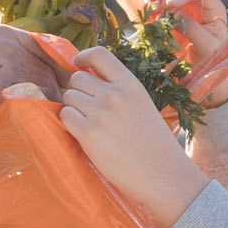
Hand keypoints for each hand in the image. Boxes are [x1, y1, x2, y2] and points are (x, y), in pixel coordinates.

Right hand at [0, 24, 60, 136]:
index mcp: (2, 33)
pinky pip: (35, 101)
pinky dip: (43, 115)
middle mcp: (10, 44)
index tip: (61, 87)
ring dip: (54, 106)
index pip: (46, 48)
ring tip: (57, 125)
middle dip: (60, 89)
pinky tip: (44, 129)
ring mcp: (8, 64)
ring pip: (47, 86)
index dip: (56, 69)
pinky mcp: (2, 87)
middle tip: (65, 112)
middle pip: (50, 68)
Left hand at [58, 47, 210, 227]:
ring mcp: (100, 112)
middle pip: (77, 79)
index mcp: (130, 85)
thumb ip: (120, 91)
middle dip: (77, 91)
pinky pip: (65, 116)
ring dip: (72, 109)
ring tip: (88, 124)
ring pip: (69, 97)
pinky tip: (82, 133)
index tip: (77, 64)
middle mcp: (114, 94)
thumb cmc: (154, 144)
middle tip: (86, 109)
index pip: (99, 54)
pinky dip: (69, 123)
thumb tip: (90, 82)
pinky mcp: (89, 132)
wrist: (162, 173)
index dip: (83, 57)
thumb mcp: (142, 105)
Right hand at [145, 0, 227, 106]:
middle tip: (160, 1)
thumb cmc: (211, 57)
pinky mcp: (167, 8)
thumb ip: (194, 30)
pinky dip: (149, 1)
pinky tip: (147, 12)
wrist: (201, 68)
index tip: (171, 4)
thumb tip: (176, 15)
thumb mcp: (207, 47)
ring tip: (151, 8)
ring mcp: (181, 1)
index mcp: (212, 5)